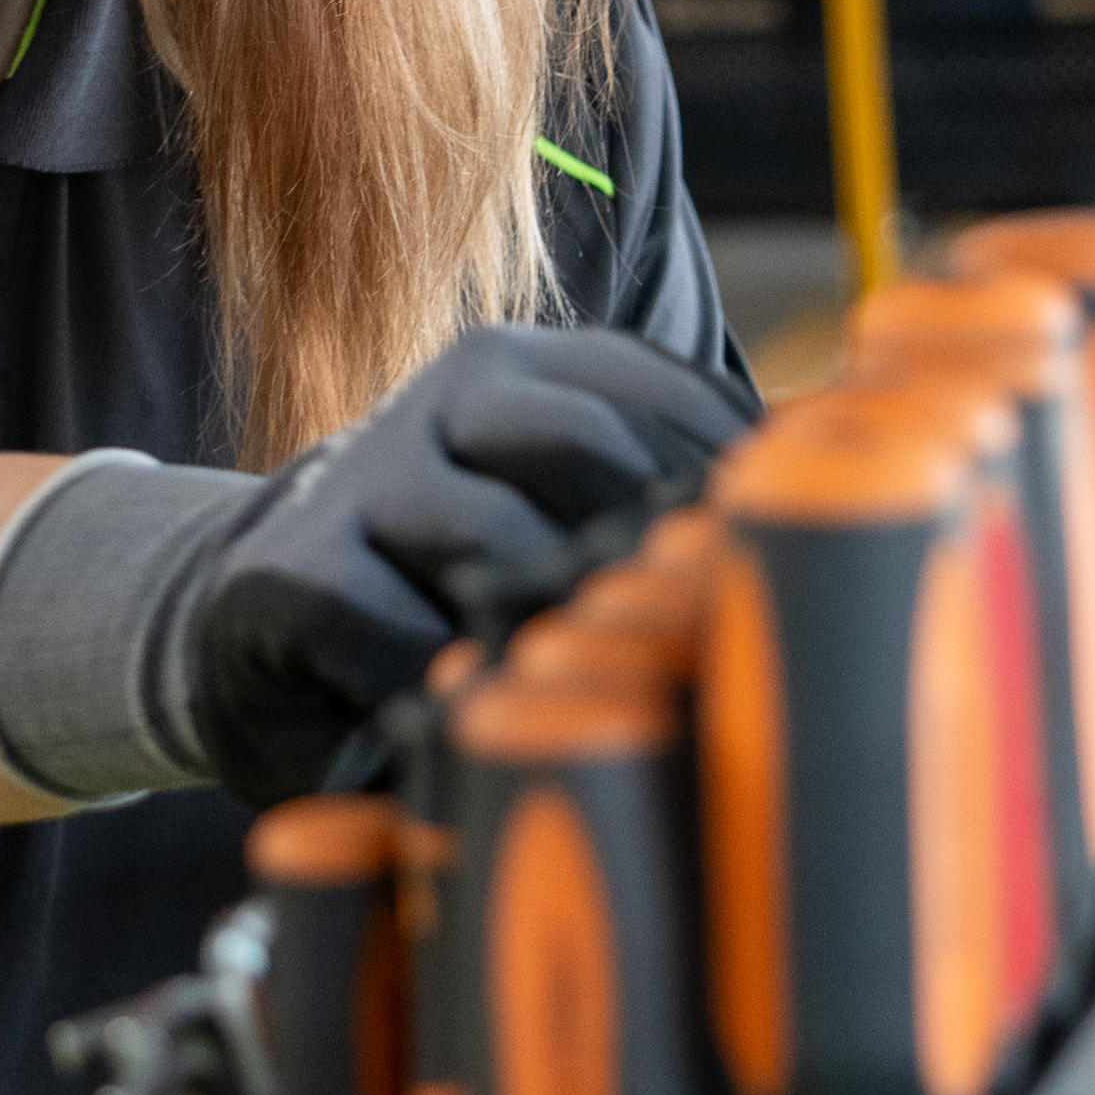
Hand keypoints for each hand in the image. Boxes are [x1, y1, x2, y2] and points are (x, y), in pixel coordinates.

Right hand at [181, 323, 750, 805]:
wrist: (254, 614)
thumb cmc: (449, 580)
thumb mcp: (549, 517)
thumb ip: (654, 504)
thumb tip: (839, 512)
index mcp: (524, 369)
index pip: (663, 394)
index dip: (733, 478)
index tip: (775, 568)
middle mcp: (445, 399)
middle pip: (590, 449)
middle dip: (647, 550)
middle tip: (687, 642)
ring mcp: (366, 479)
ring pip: (501, 550)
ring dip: (555, 636)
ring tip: (588, 698)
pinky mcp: (295, 573)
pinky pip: (403, 639)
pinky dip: (455, 693)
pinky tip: (480, 724)